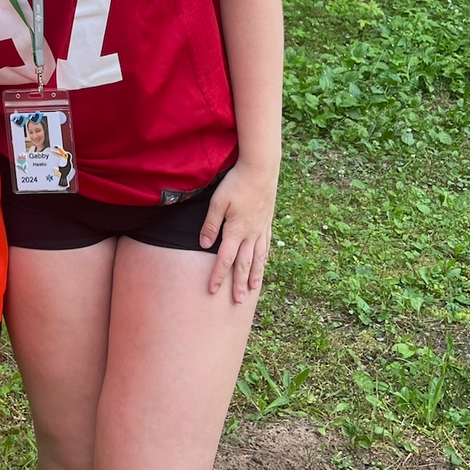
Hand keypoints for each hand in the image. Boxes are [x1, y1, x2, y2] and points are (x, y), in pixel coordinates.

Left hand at [198, 161, 277, 302]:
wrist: (261, 168)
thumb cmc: (236, 183)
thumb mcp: (218, 202)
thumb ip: (210, 224)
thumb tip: (203, 245)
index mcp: (236, 231)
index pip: (225, 259)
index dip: (218, 276)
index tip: (212, 290)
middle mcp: (250, 234)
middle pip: (244, 264)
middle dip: (239, 283)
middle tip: (237, 301)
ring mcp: (261, 228)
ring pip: (258, 258)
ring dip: (254, 275)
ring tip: (253, 289)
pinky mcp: (267, 221)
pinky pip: (266, 245)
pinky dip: (264, 258)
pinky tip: (263, 264)